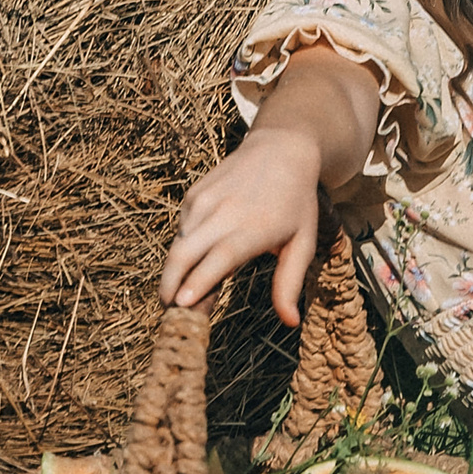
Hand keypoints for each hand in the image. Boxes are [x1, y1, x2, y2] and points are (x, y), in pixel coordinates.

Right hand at [159, 128, 324, 323]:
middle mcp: (223, 213)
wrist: (281, 150)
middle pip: (184, 254)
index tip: (181, 305)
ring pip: (178, 244)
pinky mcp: (193, 194)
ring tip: (178, 296)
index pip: (217, 258)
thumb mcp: (302, 243)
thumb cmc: (296, 203)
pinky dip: (183, 250)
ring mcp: (204, 201)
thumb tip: (291, 323)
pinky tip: (193, 262)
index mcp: (252, 228)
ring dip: (173, 272)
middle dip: (170, 286)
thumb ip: (289, 283)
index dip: (197, 281)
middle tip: (170, 313)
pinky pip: (182, 229)